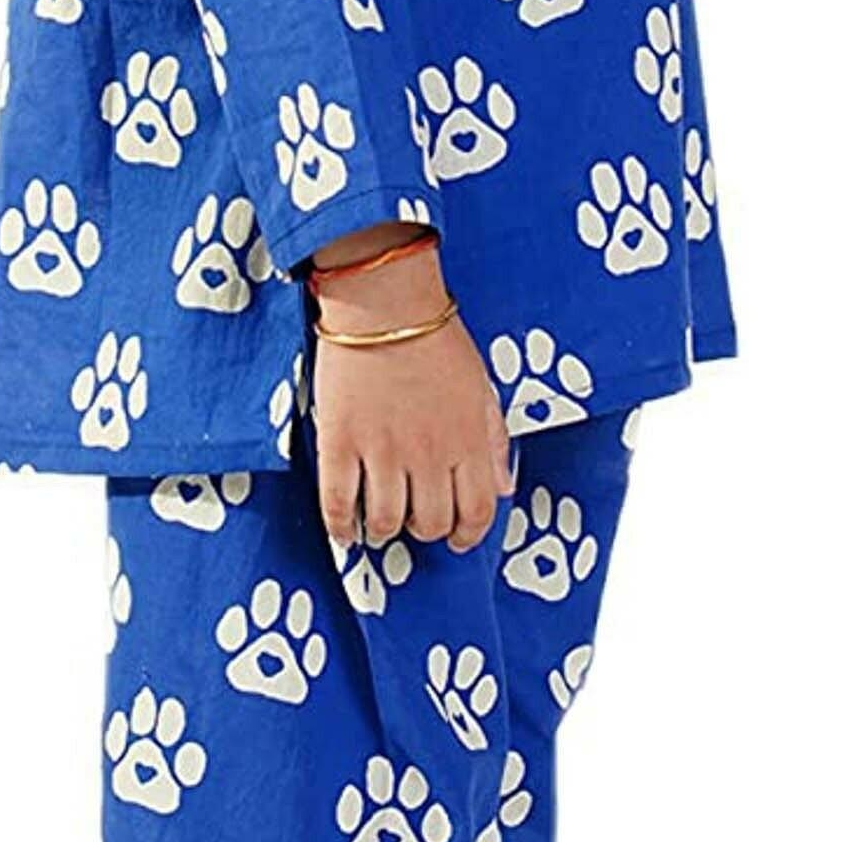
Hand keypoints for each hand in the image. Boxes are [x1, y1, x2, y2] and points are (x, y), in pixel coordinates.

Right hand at [304, 229, 514, 553]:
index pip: (478, 511)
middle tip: (414, 518)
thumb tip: (503, 487)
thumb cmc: (435, 338)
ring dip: (385, 529)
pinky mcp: (341, 443)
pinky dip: (341, 527)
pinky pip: (338, 503)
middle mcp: (429, 454)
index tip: (457, 538)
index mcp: (468, 440)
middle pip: (430, 523)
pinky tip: (345, 530)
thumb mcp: (481, 386)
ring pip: (386, 521)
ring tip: (379, 519)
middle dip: (425, 529)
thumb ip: (494, 440)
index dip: (467, 534)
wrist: (384, 303)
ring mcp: (383, 451)